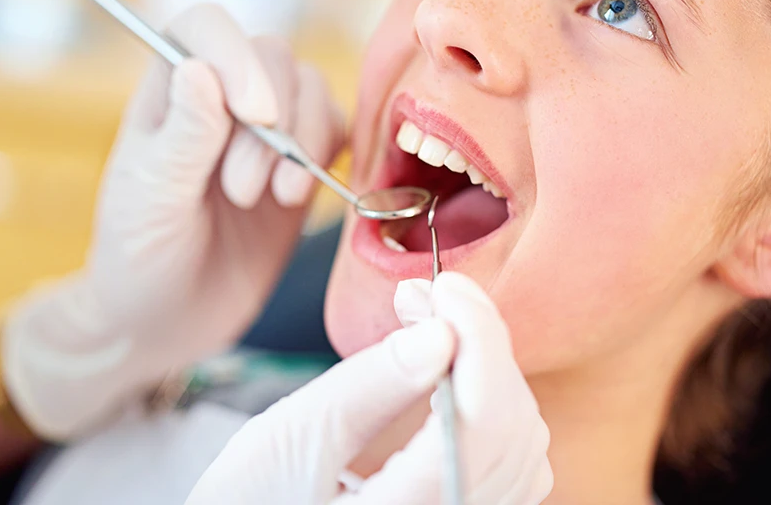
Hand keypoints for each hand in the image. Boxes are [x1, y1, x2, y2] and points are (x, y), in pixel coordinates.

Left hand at [1, 4, 344, 438]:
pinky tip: (296, 198)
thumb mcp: (149, 199)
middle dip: (271, 121)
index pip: (205, 27)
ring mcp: (266, 130)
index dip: (236, 55)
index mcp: (169, 91)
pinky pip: (336, 127)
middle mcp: (220, 98)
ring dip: (302, 141)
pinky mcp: (302, 163)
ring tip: (273, 199)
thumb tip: (202, 68)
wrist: (170, 321)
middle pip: (269, 55)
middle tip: (241, 191)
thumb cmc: (140, 258)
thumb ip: (183, 137)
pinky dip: (328, 155)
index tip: (254, 115)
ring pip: (309, 87)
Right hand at [185, 272, 552, 504]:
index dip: (479, 338)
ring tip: (428, 326)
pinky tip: (445, 373)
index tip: (447, 287)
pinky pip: (510, 464)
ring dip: (485, 371)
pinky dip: (487, 405)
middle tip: (424, 298)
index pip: (488, 419)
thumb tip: (441, 332)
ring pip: (522, 443)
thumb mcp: (292, 440)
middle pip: (513, 425)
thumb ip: (371, 386)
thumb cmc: (248, 501)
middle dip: (478, 344)